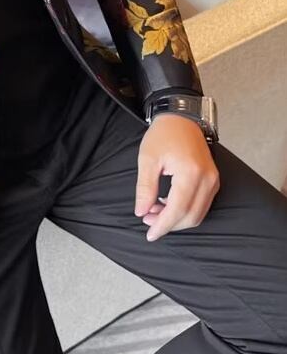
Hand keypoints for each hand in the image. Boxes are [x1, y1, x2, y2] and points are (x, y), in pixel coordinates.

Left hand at [135, 113, 219, 241]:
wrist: (181, 118)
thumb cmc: (163, 135)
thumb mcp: (148, 159)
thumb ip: (145, 187)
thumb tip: (141, 212)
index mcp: (190, 173)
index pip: (178, 209)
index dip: (163, 225)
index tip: (150, 234)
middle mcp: (207, 179)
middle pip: (191, 216)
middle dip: (169, 224)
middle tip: (147, 220)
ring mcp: (213, 180)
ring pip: (198, 213)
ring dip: (176, 219)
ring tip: (154, 212)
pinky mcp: (213, 180)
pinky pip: (201, 204)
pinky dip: (185, 210)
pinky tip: (166, 204)